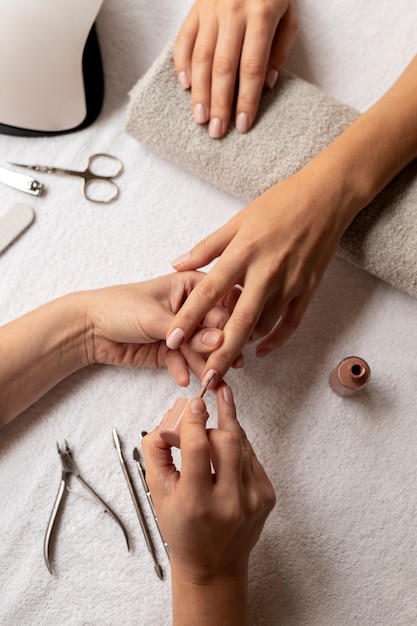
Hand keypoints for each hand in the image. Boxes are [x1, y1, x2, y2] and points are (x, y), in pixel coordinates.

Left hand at [85, 271, 239, 385]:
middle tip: (225, 365)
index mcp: (191, 285)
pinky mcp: (170, 350)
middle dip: (216, 348)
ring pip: (201, 349)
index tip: (230, 340)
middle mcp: (190, 307)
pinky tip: (183, 379)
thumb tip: (218, 340)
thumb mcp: (156, 317)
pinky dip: (183, 370)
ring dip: (204, 364)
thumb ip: (188, 332)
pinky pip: (184, 362)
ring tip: (211, 381)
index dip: (226, 322)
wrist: (89, 329)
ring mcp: (182, 330)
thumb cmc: (119, 307)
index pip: (217, 302)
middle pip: (213, 328)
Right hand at [142, 385, 274, 622]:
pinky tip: (227, 445)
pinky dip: (238, 446)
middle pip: (227, 441)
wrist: (213, 565)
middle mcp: (228, 503)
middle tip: (203, 409)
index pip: (198, 448)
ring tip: (218, 409)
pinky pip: (252, 457)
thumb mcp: (158, 493)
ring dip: (227, 428)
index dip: (195, 420)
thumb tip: (167, 420)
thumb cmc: (182, 528)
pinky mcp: (266, 497)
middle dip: (214, 420)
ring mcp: (252, 500)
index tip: (194, 403)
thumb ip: (156, 452)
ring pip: (242, 445)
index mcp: (196, 503)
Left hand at [166, 163, 353, 381]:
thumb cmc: (280, 204)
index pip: (208, 292)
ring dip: (244, 344)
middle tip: (205, 379)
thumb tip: (177, 263)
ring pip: (263, 326)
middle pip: (238, 322)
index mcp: (243, 252)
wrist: (327, 197)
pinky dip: (275, 340)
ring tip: (226, 358)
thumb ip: (207, 247)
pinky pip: (290, 324)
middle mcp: (266, 272)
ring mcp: (290, 283)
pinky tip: (260, 349)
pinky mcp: (308, 289)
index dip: (188, 318)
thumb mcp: (238, 220)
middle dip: (219, 354)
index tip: (171, 340)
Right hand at [175, 0, 296, 137]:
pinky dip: (181, 64)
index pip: (252, 67)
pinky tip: (184, 86)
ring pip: (201, 57)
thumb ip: (278, 51)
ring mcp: (210, 9)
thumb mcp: (288, 15)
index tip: (242, 124)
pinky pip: (184, 39)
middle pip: (223, 67)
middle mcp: (233, 12)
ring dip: (199, 92)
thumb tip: (266, 87)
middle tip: (216, 131)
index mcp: (261, 14)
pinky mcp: (195, 8)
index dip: (246, 99)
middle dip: (220, 103)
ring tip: (200, 118)